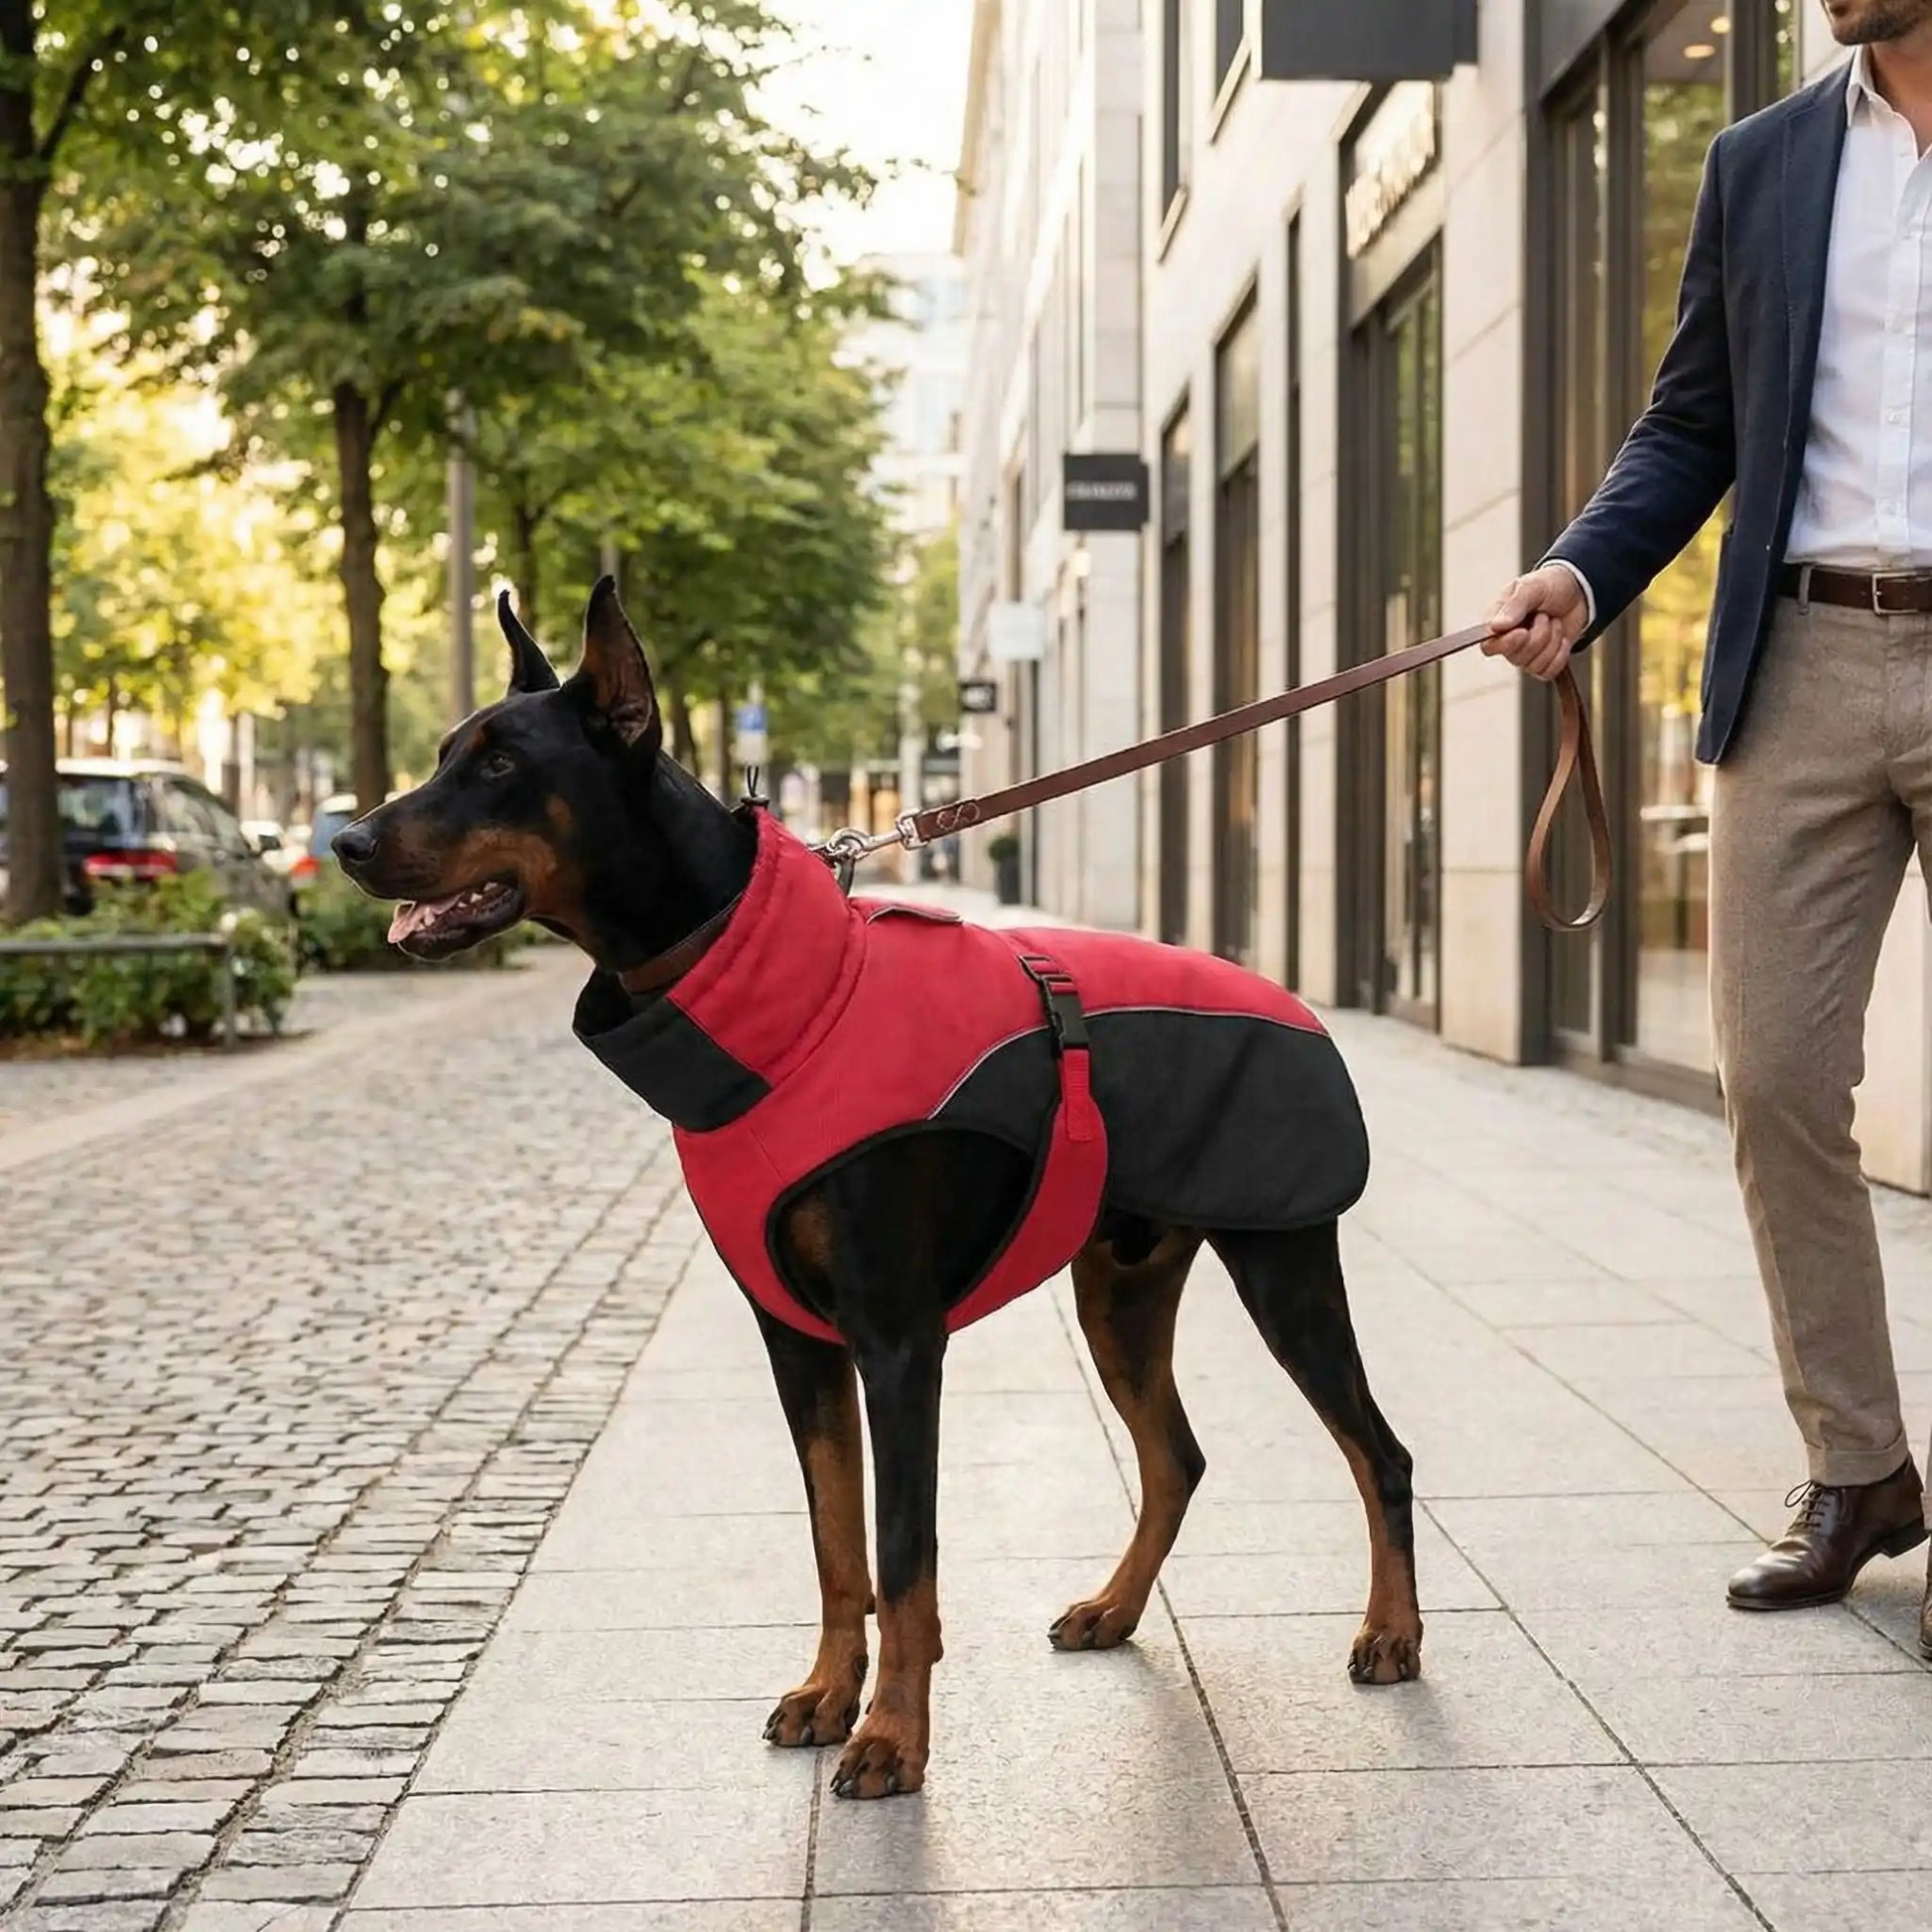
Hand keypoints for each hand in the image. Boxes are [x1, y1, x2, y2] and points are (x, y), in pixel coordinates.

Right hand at [1484, 565, 1587, 681]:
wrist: (1578, 592)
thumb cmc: (1550, 585)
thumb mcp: (1532, 587)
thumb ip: (1514, 605)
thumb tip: (1496, 626)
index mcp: (1497, 621)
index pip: (1489, 646)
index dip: (1505, 643)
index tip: (1523, 632)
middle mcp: (1508, 641)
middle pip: (1515, 657)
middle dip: (1539, 636)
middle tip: (1545, 615)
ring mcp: (1525, 654)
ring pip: (1534, 665)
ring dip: (1552, 641)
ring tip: (1554, 622)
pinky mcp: (1543, 663)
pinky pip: (1548, 671)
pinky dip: (1561, 654)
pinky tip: (1562, 638)